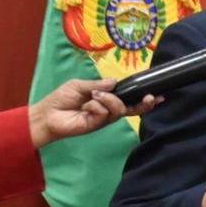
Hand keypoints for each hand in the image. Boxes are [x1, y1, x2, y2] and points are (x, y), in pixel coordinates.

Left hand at [27, 78, 159, 147]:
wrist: (47, 114)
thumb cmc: (62, 99)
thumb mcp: (80, 85)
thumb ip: (99, 84)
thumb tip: (116, 81)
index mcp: (107, 99)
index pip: (128, 99)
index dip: (143, 98)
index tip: (157, 95)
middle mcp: (108, 110)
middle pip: (132, 107)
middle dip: (142, 102)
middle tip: (150, 97)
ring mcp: (104, 119)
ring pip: (118, 108)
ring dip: (108, 100)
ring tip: (93, 97)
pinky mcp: (97, 125)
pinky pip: (105, 113)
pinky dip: (95, 106)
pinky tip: (85, 107)